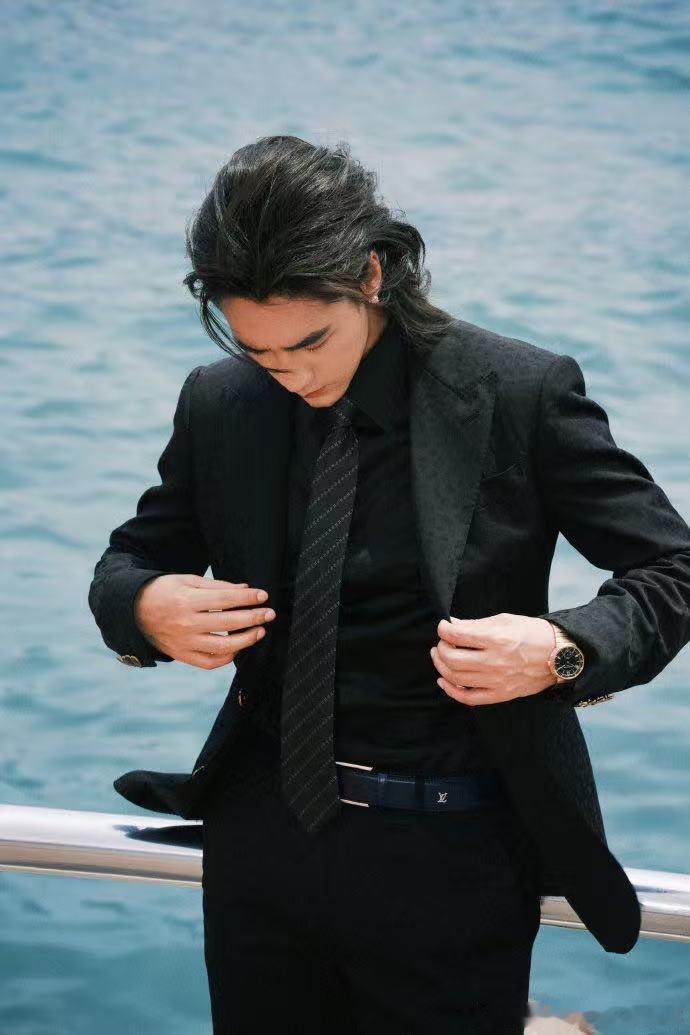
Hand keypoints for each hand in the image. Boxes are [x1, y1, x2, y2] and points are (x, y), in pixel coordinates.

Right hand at [133, 573, 276, 669]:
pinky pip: (210, 662)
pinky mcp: (182, 655)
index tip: (263, 595)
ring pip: (223, 646)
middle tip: (269, 613)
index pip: (225, 599)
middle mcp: (186, 623)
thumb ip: (217, 586)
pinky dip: (227, 657)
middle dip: (254, 617)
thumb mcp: (187, 581)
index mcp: (186, 600)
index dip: (247, 597)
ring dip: (246, 639)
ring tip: (260, 631)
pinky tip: (237, 647)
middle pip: (228, 622)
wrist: (134, 611)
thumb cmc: (164, 591)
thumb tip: (246, 589)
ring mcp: (184, 642)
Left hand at [429, 612, 556, 705]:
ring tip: (440, 657)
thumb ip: (476, 624)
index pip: (457, 635)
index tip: (444, 627)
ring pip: (456, 678)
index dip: (444, 629)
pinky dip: (452, 691)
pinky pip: (468, 698)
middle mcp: (495, 661)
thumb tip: (452, 625)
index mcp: (497, 638)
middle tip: (442, 642)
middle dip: (440, 648)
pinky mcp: (501, 694)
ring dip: (441, 666)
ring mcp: (497, 681)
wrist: (560, 656)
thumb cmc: (533, 634)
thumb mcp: (505, 620)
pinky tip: (444, 681)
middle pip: (452, 658)